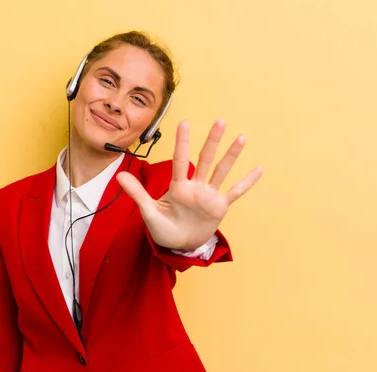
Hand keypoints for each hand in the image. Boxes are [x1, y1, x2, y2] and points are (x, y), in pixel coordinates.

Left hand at [116, 119, 262, 250]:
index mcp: (178, 187)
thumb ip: (137, 193)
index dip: (182, 143)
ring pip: (222, 171)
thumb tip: (118, 176)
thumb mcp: (148, 212)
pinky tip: (258, 169)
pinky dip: (246, 182)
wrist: (177, 246)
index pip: (181, 161)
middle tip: (220, 121)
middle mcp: (195, 186)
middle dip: (212, 141)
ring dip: (231, 156)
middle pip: (205, 160)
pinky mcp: (219, 207)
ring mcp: (209, 195)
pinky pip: (235, 192)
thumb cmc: (162, 228)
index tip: (184, 123)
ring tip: (241, 137)